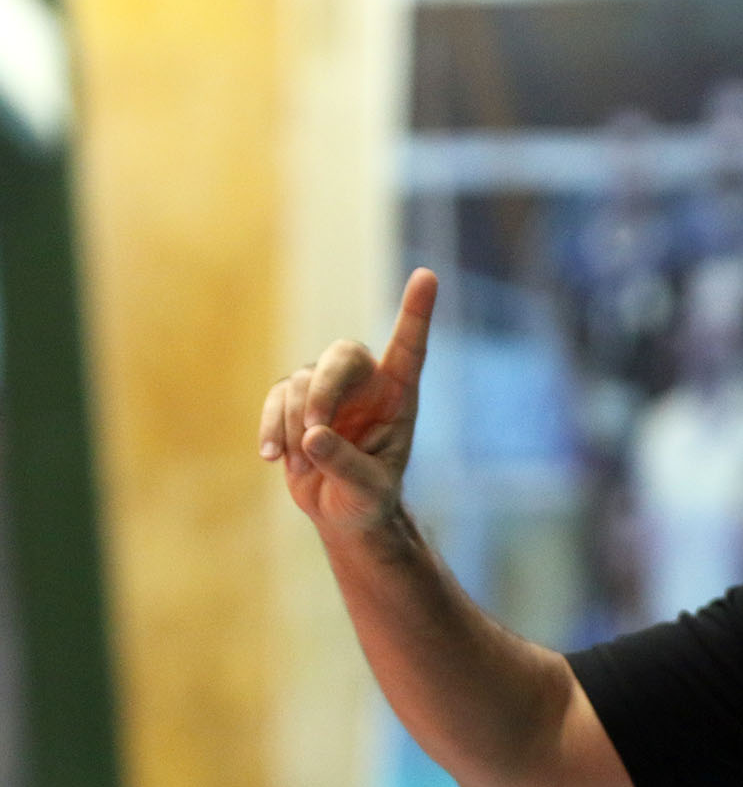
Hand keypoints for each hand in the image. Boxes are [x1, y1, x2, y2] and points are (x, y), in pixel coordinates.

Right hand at [260, 268, 436, 532]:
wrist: (343, 511)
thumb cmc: (368, 498)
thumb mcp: (368, 490)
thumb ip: (347, 465)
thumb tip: (313, 435)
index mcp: (399, 396)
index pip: (409, 348)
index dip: (416, 312)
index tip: (427, 276)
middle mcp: (365, 384)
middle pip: (341, 355)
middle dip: (323, 389)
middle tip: (315, 431)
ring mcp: (327, 389)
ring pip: (301, 382)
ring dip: (297, 424)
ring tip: (304, 463)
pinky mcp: (293, 402)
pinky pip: (276, 399)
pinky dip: (272, 426)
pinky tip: (271, 457)